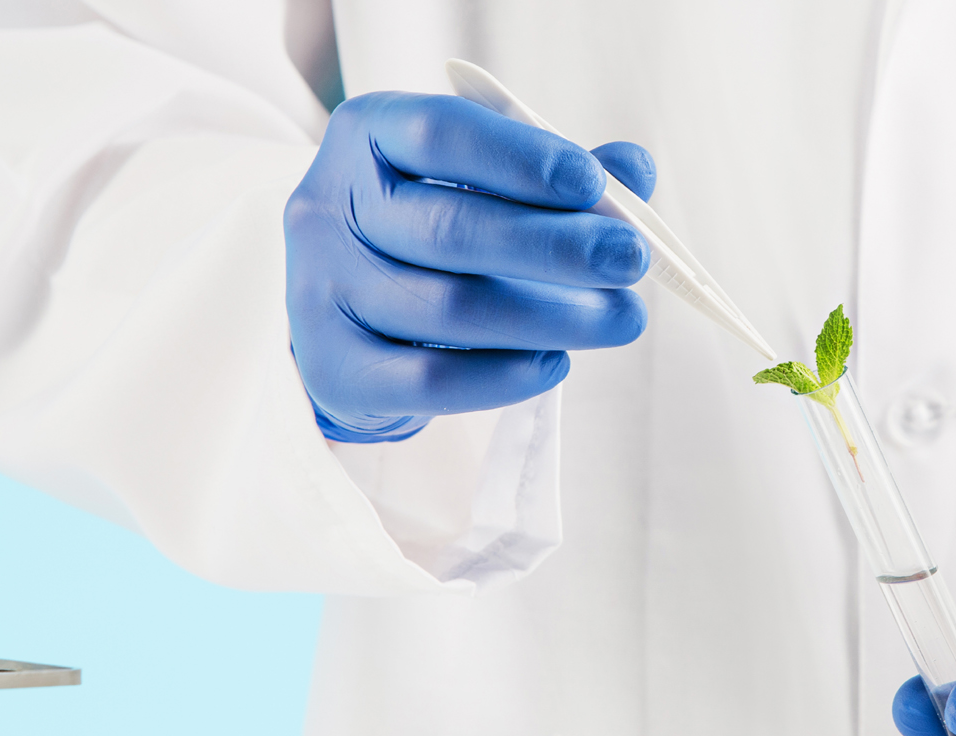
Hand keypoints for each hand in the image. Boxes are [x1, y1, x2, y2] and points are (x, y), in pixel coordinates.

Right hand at [285, 91, 655, 441]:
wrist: (349, 316)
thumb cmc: (432, 232)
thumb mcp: (484, 183)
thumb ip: (557, 174)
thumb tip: (633, 172)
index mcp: (367, 136)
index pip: (441, 134)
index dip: (521, 158)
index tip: (594, 183)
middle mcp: (327, 208)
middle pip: (450, 229)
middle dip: (555, 247)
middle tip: (631, 262)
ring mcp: (321, 291)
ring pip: (449, 311)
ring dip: (551, 318)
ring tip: (620, 319)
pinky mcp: (334, 368)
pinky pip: (431, 381)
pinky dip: (505, 375)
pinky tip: (554, 361)